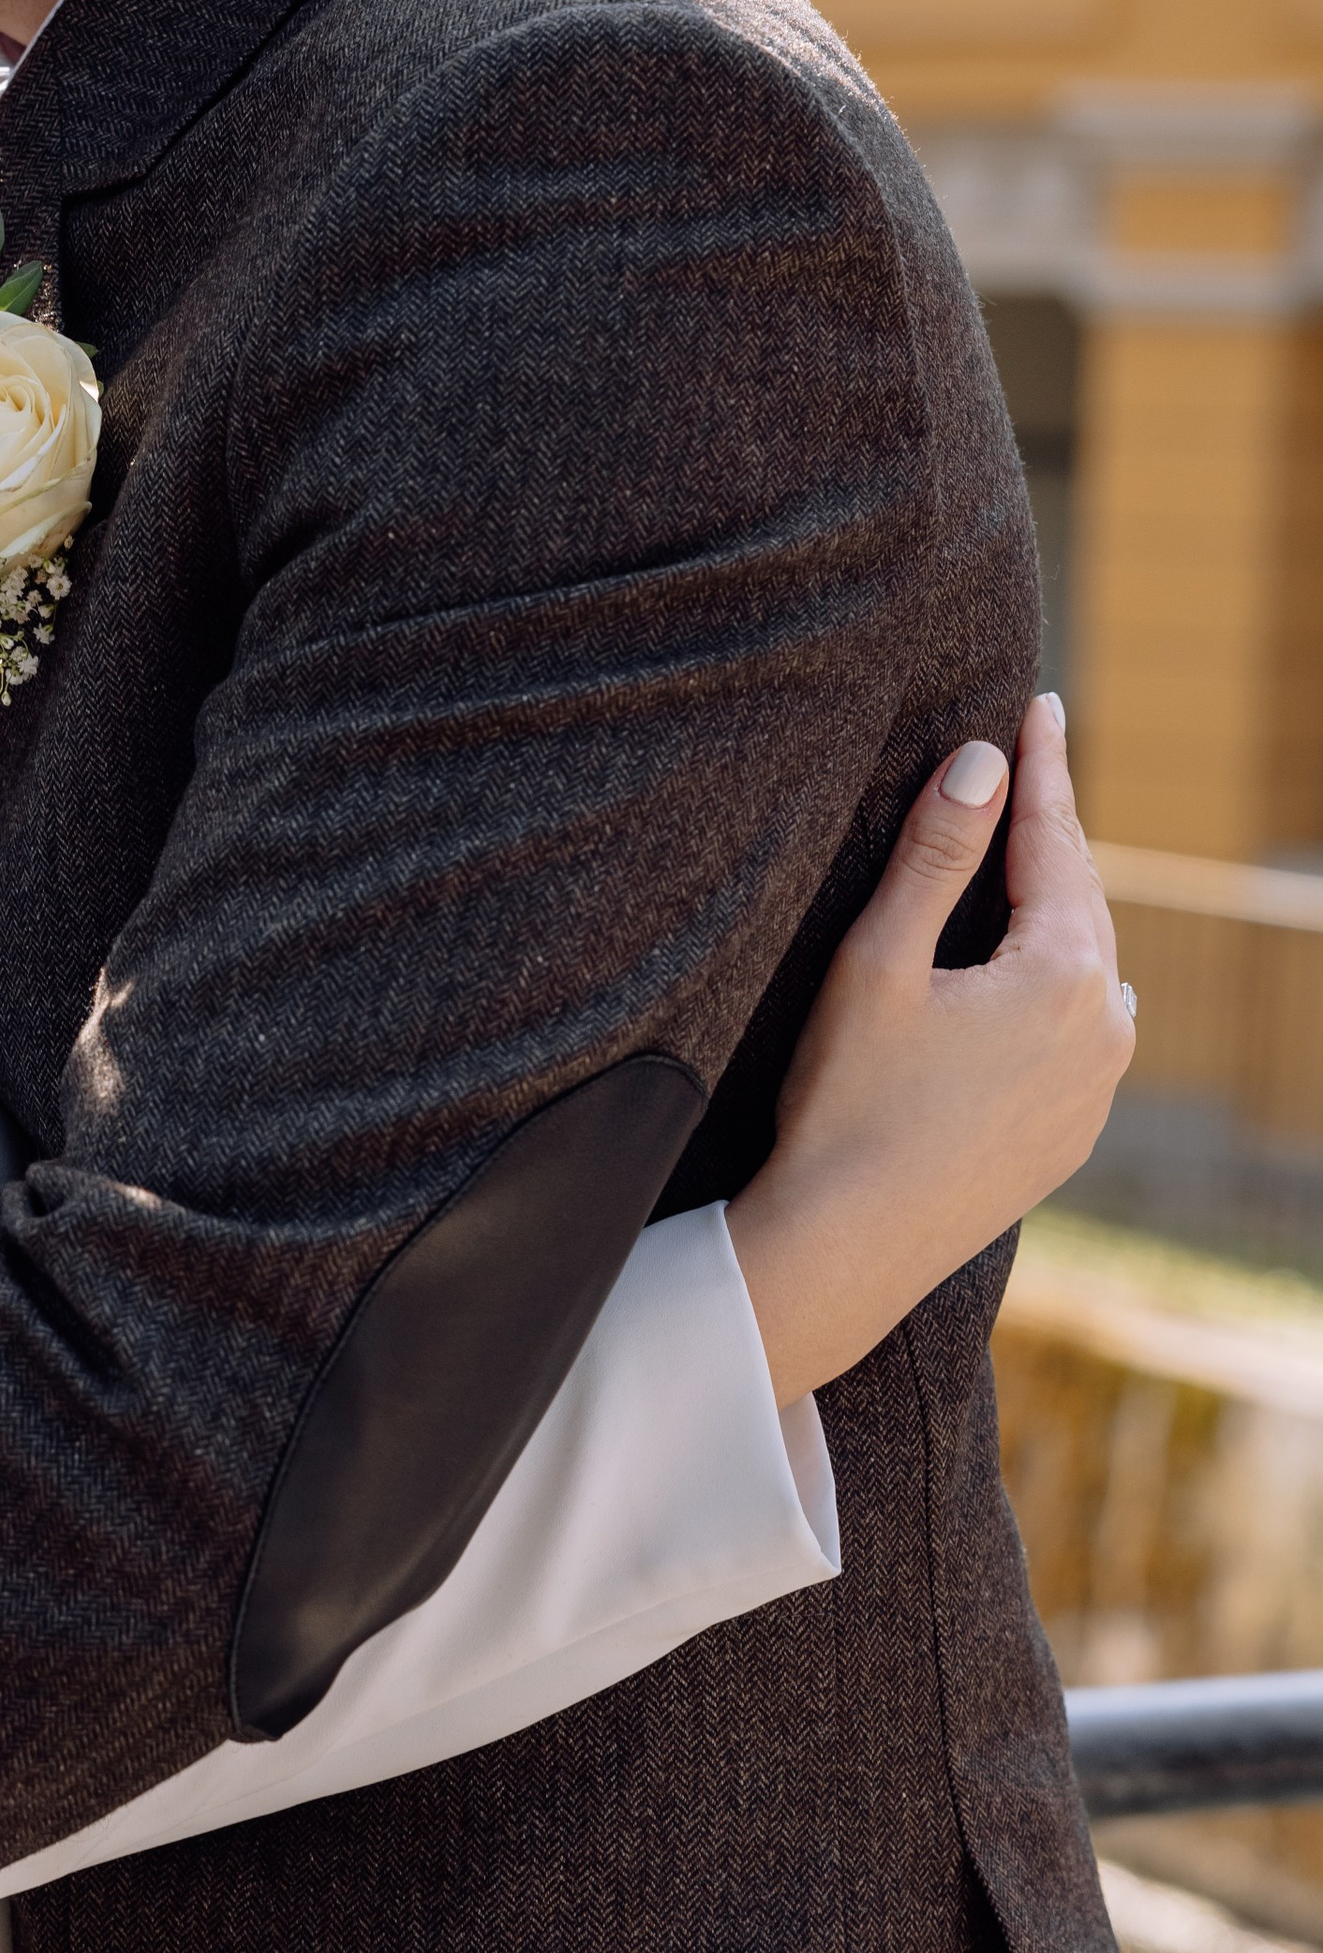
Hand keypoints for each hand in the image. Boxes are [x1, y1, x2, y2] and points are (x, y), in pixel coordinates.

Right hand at [726, 694, 1130, 1405]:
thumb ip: (936, 856)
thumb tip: (983, 763)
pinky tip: (1031, 985)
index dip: (1043, 766)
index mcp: (1061, 973)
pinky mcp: (1074, 1135)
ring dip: (1061, 913)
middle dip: (1053, 835)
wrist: (849, 1248)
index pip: (1056, 840)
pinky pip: (1084, 1033)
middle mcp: (1104, 1027)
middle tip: (1034, 768)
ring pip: (1090, 969)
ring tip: (1032, 868)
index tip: (1039, 704)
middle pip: (1082, 900)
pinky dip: (1059, 987)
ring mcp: (1097, 1088)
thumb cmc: (847, 1102)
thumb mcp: (879, 961)